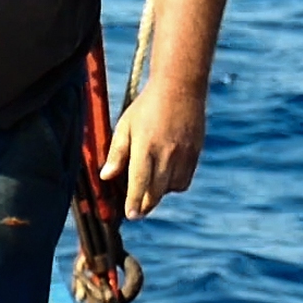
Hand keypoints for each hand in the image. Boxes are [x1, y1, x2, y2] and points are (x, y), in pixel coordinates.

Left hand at [101, 82, 207, 219]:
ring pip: (171, 188)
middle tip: (136, 212)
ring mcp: (184, 154)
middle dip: (145, 205)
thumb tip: (106, 176)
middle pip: (156, 192)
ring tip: (149, 187)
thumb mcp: (124, 127)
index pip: (139, 183)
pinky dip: (174, 184)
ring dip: (160, 193)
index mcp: (145, 147)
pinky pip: (184, 180)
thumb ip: (116, 154)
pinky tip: (164, 177)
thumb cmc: (146, 107)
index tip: (130, 215)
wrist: (180, 87)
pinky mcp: (195, 152)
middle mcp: (167, 153)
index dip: (134, 202)